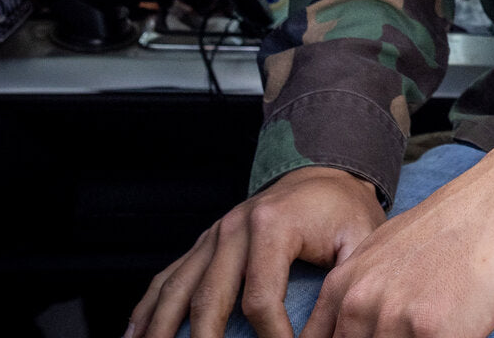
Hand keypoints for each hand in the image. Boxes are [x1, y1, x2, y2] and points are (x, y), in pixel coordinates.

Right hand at [128, 166, 385, 337]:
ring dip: (162, 329)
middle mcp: (234, 227)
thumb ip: (342, 289)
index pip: (260, 300)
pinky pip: (170, 276)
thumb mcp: (358, 242)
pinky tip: (135, 335)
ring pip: (178, 290)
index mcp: (272, 226)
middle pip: (208, 299)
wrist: (325, 171)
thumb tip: (327, 334)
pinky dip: (149, 308)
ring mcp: (214, 234)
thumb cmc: (344, 211)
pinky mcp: (206, 241)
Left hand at [300, 132, 493, 337]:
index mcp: (342, 287)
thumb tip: (351, 330)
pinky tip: (462, 326)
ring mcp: (395, 320)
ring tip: (441, 324)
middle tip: (414, 329)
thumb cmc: (452, 229)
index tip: (381, 335)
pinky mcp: (436, 333)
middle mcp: (360, 303)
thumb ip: (363, 298)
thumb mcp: (387, 254)